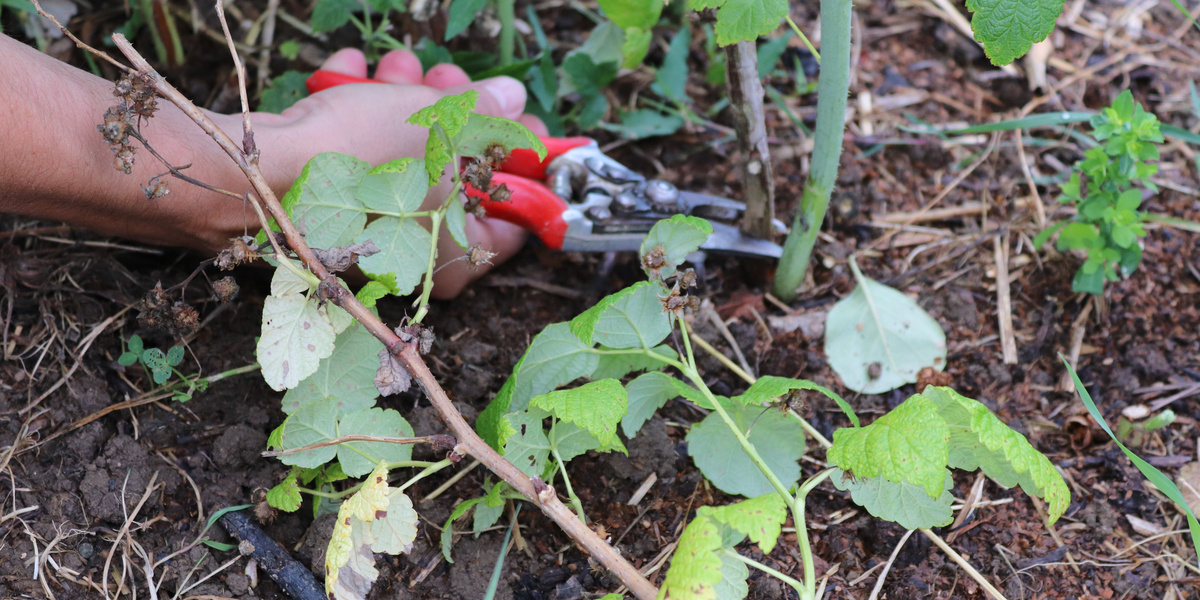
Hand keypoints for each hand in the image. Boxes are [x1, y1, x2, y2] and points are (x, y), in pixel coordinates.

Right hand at [247, 48, 548, 298]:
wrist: (257, 173)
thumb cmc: (365, 160)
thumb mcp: (441, 126)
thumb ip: (488, 115)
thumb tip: (512, 99)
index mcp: (455, 255)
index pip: (514, 212)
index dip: (522, 157)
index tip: (518, 115)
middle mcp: (415, 253)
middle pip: (455, 172)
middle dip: (449, 112)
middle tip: (442, 76)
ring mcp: (371, 229)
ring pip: (405, 154)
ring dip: (398, 100)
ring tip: (388, 70)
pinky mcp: (332, 203)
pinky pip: (360, 154)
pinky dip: (355, 111)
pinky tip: (345, 77)